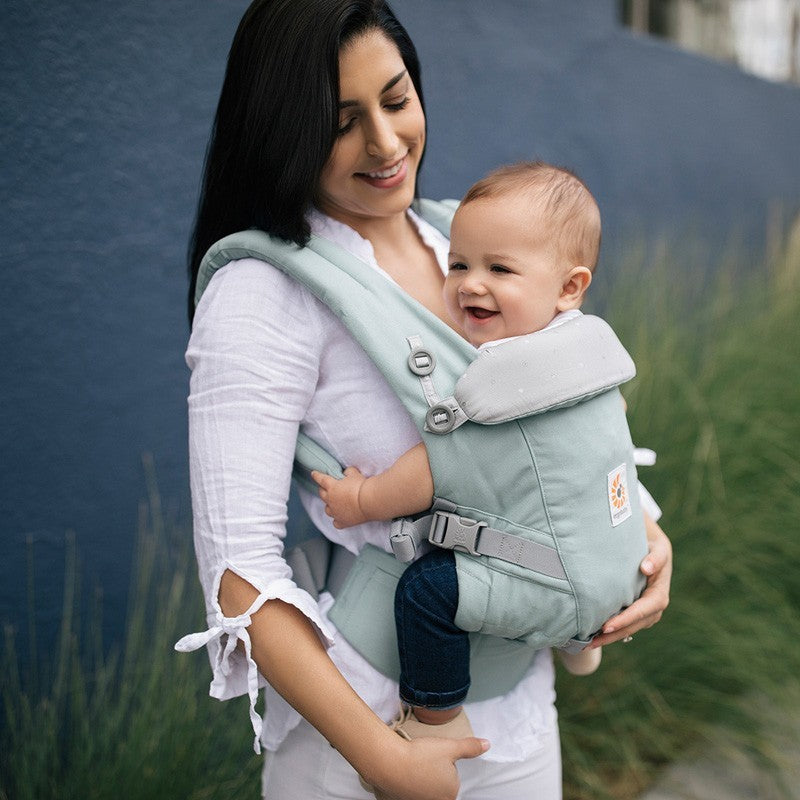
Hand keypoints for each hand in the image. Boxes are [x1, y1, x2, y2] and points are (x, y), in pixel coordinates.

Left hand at [311, 467, 368, 527]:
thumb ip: (348, 472)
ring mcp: (335, 512)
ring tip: (334, 503)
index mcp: (331, 486)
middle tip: (326, 488)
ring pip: (327, 509)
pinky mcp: (343, 522)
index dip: (316, 475)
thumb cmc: (361, 486)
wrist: (369, 501)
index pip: (321, 479)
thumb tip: (346, 473)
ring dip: (329, 505)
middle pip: (322, 494)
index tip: (313, 473)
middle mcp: (330, 500)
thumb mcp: (354, 473)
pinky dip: (337, 519)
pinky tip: (340, 517)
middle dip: (323, 490)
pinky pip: (336, 522)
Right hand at [363, 735, 489, 799]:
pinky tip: (407, 769)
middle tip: (427, 758)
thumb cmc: (421, 756)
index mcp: (451, 794)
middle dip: (436, 771)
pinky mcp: (406, 799)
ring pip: (427, 786)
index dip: (447, 765)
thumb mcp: (449, 747)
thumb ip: (469, 747)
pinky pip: (414, 788)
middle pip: (441, 784)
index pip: (454, 780)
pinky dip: (412, 778)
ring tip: (417, 762)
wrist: (389, 763)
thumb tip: (487, 745)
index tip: (437, 758)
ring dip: (424, 775)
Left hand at [591, 513, 671, 646]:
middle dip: (615, 634)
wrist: (650, 546)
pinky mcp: (636, 610)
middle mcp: (655, 604)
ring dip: (610, 638)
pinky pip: (625, 624)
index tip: (607, 626)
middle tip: (591, 641)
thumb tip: (647, 568)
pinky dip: (610, 632)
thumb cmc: (651, 544)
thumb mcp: (657, 547)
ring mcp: (647, 610)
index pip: (645, 609)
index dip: (627, 619)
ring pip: (630, 629)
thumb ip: (656, 556)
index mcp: (660, 591)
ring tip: (587, 645)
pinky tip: (592, 637)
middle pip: (635, 625)